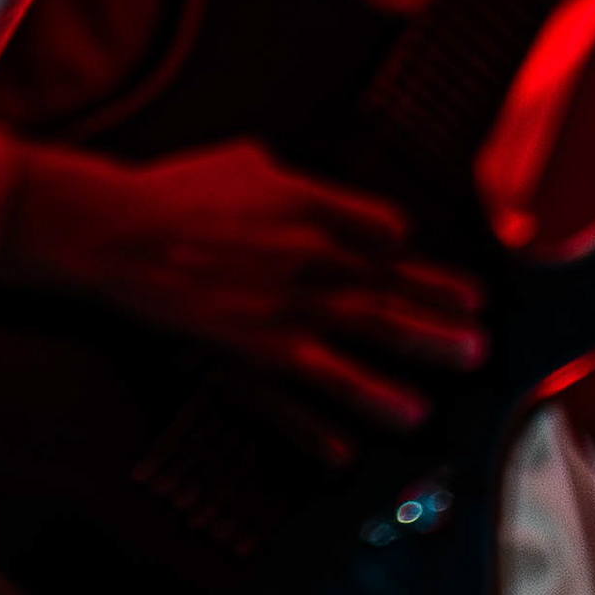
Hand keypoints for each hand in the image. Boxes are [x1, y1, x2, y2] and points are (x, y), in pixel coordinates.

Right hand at [0, 136, 485, 463]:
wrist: (114, 229)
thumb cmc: (174, 190)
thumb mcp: (245, 160)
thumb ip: (292, 177)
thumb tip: (320, 191)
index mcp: (312, 204)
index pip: (388, 232)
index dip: (419, 257)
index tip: (448, 279)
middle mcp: (313, 256)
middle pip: (393, 287)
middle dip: (441, 310)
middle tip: (480, 333)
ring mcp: (288, 306)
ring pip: (369, 336)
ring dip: (418, 356)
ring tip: (451, 376)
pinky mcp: (256, 347)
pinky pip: (313, 385)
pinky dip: (345, 411)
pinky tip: (372, 434)